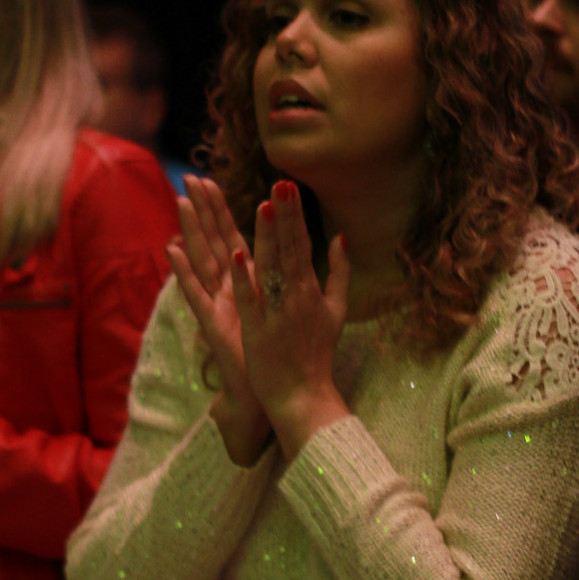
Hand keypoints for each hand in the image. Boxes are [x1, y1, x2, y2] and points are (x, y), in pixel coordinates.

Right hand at [167, 176, 270, 465]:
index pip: (234, 237)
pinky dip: (185, 273)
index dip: (223, 209)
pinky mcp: (214, 324)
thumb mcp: (294, 307)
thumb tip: (304, 251)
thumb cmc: (283, 351)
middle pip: (215, 241)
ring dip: (192, 231)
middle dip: (204, 210)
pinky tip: (173, 250)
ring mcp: (220, 305)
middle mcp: (230, 291)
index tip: (213, 179)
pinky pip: (197, 295)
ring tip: (180, 201)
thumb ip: (295, 276)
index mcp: (249, 284)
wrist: (278, 391)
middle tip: (191, 178)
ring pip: (203, 260)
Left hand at [231, 179, 349, 460]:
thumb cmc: (316, 352)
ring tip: (262, 207)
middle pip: (288, 251)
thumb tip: (342, 237)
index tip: (288, 186)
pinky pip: (249, 301)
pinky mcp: (258, 332)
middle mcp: (295, 298)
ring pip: (269, 270)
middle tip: (281, 184)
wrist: (304, 395)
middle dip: (284, 217)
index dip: (294, 216)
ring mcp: (276, 314)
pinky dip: (244, 279)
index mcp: (311, 290)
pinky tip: (236, 255)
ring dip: (266, 238)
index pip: (302, 245)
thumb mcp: (337, 310)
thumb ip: (340, 272)